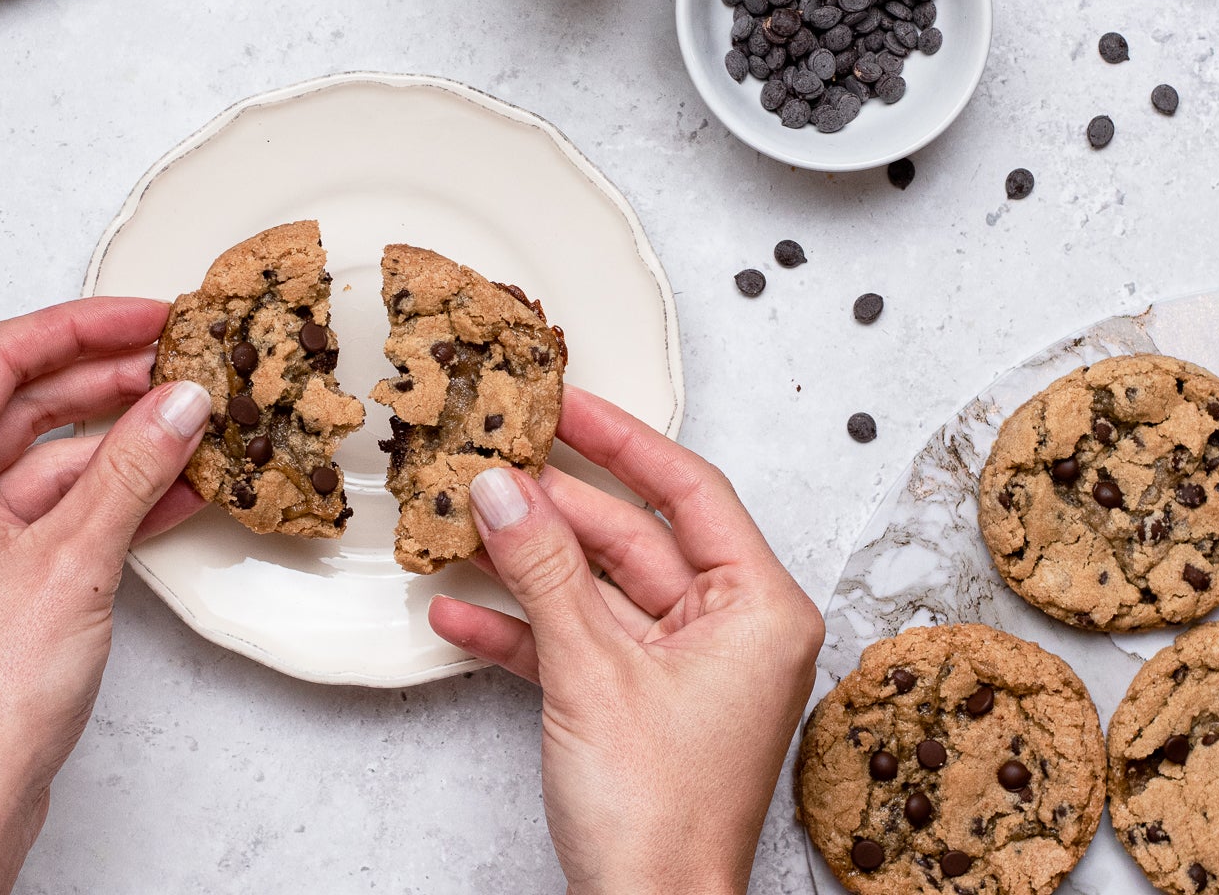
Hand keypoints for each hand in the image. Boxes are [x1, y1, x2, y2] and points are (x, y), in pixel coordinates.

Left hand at [0, 298, 210, 894]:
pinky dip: (111, 498)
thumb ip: (133, 468)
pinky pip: (52, 513)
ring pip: (47, 460)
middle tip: (186, 362)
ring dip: (121, 444)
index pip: (3, 356)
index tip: (153, 316)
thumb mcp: (76, 559)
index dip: (85, 325)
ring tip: (196, 424)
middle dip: (110, 382)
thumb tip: (181, 400)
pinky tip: (176, 489)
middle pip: (25, 403)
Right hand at [428, 388, 823, 894]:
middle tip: (490, 464)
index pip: (691, 492)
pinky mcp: (640, 709)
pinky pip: (580, 647)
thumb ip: (542, 570)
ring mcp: (686, 673)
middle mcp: (733, 633)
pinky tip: (459, 616)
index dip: (623, 440)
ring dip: (527, 569)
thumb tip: (502, 487)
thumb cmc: (659, 818)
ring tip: (460, 527)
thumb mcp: (591, 671)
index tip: (567, 400)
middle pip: (635, 539)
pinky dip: (524, 634)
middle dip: (554, 510)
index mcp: (760, 609)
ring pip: (598, 593)